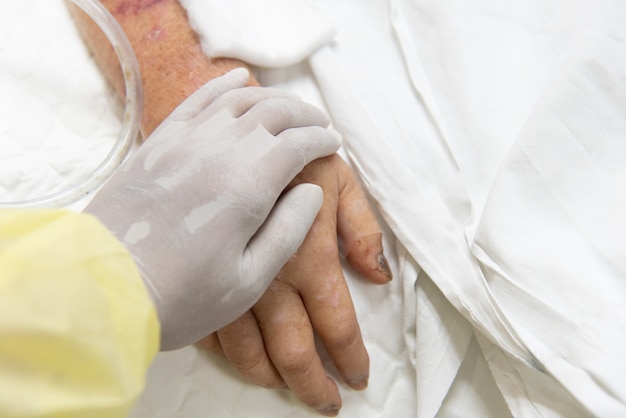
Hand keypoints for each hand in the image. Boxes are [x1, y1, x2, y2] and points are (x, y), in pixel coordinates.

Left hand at [85, 68, 340, 349]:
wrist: (104, 287)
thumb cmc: (182, 293)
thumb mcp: (250, 279)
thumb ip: (289, 231)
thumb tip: (313, 192)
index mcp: (250, 183)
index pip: (298, 143)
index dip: (321, 140)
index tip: (333, 144)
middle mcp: (221, 149)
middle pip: (274, 112)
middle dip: (304, 114)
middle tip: (319, 124)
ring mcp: (186, 140)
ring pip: (239, 100)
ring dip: (271, 98)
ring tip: (288, 108)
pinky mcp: (160, 141)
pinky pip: (198, 99)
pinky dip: (223, 86)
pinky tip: (239, 81)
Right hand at [199, 154, 391, 415]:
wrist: (221, 134)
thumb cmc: (285, 154)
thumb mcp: (338, 177)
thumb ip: (361, 227)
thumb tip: (378, 275)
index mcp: (309, 256)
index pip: (337, 323)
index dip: (350, 355)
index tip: (358, 377)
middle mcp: (271, 278)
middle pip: (294, 350)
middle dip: (312, 384)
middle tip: (324, 403)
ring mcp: (231, 280)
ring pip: (250, 351)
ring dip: (270, 375)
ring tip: (285, 389)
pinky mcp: (201, 274)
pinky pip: (214, 329)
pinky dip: (230, 354)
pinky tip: (242, 362)